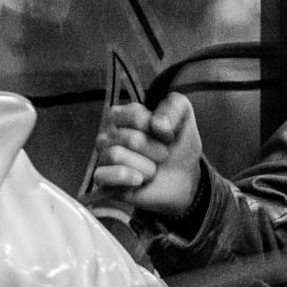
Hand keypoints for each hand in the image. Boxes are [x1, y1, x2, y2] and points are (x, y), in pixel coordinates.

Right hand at [90, 92, 202, 219]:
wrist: (184, 180)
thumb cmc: (178, 148)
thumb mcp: (183, 118)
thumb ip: (175, 106)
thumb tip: (157, 123)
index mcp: (122, 115)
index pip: (134, 115)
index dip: (157, 128)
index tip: (167, 135)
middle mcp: (108, 135)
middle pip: (129, 138)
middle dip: (153, 150)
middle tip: (161, 156)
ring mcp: (104, 158)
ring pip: (116, 155)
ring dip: (145, 166)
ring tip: (152, 170)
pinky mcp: (103, 181)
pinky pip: (102, 175)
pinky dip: (125, 177)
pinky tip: (138, 180)